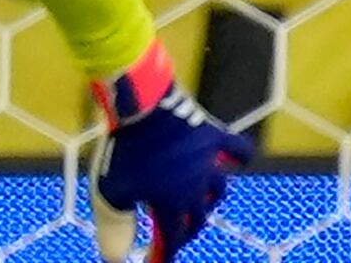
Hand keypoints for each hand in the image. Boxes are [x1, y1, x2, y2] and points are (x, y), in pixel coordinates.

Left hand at [92, 48, 251, 262]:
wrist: (141, 104)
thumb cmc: (124, 149)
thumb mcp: (110, 193)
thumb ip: (115, 229)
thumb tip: (115, 257)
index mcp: (172, 204)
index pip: (172, 240)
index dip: (163, 255)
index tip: (155, 262)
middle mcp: (196, 187)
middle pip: (197, 219)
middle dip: (184, 232)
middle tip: (173, 235)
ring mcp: (208, 161)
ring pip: (217, 190)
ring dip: (208, 202)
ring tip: (198, 203)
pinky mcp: (212, 134)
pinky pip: (237, 147)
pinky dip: (240, 155)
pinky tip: (241, 160)